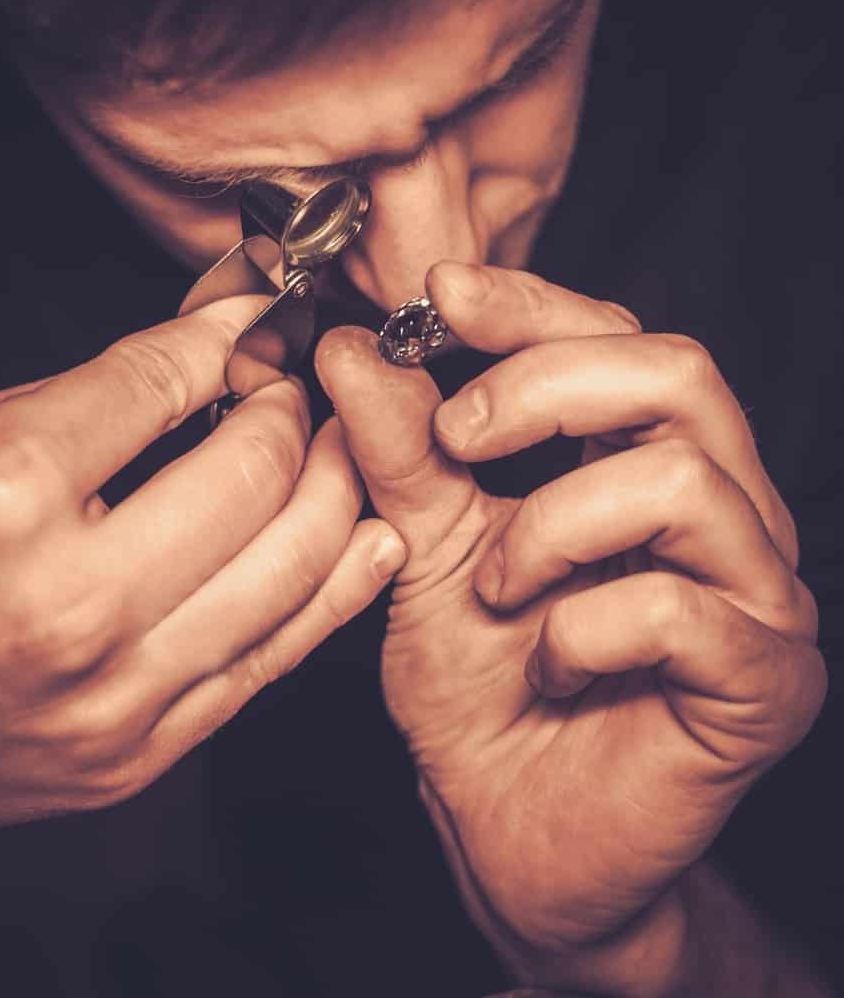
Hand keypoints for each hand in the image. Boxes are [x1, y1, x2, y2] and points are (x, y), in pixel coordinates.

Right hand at [0, 296, 404, 836]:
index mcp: (2, 498)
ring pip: (292, 570)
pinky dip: (338, 590)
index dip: (228, 338)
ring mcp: (115, 694)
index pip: (163, 383)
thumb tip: (218, 340)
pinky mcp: (140, 755)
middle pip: (255, 476)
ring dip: (338, 491)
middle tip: (296, 393)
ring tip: (343, 452)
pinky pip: (272, 659)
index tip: (258, 324)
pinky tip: (374, 541)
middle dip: (295, 414)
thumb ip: (97, 395)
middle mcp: (71, 603)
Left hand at [315, 263, 824, 994]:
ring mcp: (758, 593)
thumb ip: (402, 452)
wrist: (512, 832)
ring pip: (682, 481)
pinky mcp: (765, 682)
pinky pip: (681, 610)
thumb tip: (358, 349)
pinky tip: (547, 668)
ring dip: (550, 526)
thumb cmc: (481, 689)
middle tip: (456, 439)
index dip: (534, 303)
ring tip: (495, 588)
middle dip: (544, 387)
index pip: (618, 339)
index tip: (441, 292)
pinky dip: (579, 631)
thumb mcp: (425, 551)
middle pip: (677, 373)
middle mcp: (725, 510)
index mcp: (645, 463)